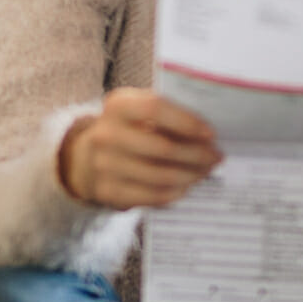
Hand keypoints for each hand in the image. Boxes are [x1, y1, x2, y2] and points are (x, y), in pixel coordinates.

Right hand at [59, 89, 222, 209]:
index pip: (155, 108)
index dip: (187, 122)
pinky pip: (152, 196)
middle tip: (216, 157)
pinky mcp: (108, 192)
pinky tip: (186, 185)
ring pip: (161, 176)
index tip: (211, 133)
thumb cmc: (128, 131)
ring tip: (205, 172)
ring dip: (191, 175)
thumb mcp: (138, 113)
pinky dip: (176, 192)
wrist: (86, 159)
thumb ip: (167, 116)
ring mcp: (104, 165)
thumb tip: (208, 136)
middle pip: (162, 147)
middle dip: (197, 155)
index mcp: (117, 105)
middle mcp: (106, 134)